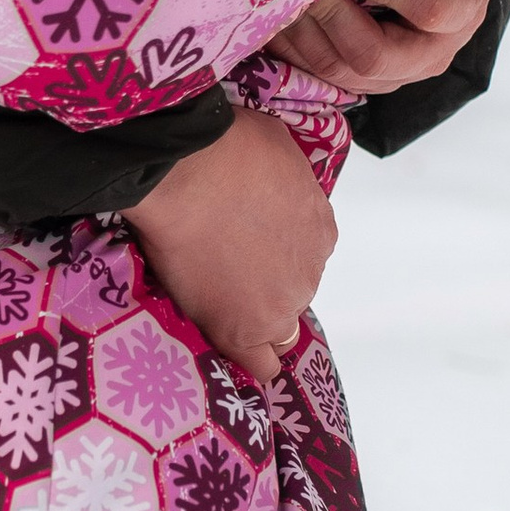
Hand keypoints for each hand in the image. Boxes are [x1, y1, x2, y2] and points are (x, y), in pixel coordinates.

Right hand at [120, 108, 334, 382]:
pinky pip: (261, 365)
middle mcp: (310, 272)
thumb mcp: (276, 147)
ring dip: (249, 316)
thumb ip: (279, 179)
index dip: (271, 250)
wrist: (188, 171)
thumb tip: (263, 179)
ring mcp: (280, 304)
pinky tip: (231, 353)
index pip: (301, 255)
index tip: (244, 242)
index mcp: (321, 230)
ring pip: (275, 329)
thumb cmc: (229, 145)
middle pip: (288, 291)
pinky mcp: (243, 329)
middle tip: (220, 265)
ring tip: (208, 298)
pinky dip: (250, 361)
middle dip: (262, 282)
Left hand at [265, 0, 503, 93]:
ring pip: (340, 72)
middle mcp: (431, 53)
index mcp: (464, 10)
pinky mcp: (364, 79)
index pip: (428, 9)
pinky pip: (320, 76)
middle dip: (332, 17)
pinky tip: (275, 15)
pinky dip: (292, 49)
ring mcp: (395, 73)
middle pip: (373, 56)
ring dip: (305, 34)